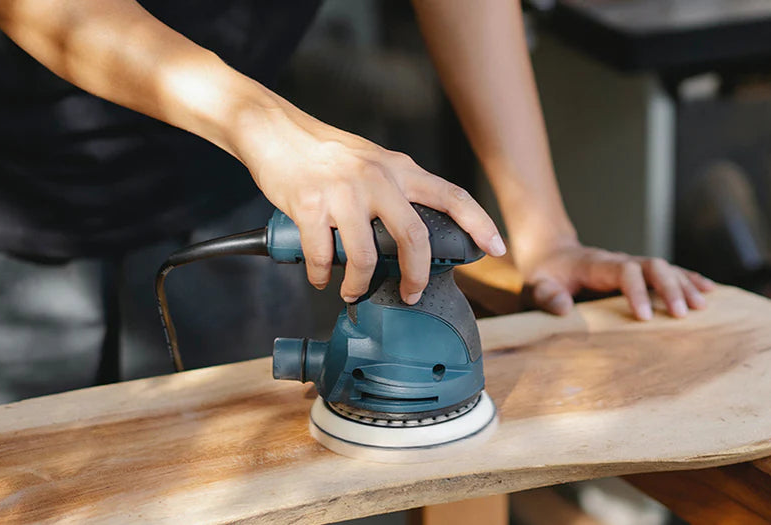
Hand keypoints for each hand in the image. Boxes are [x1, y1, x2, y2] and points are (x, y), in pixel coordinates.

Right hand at [237, 107, 506, 303]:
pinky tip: (320, 277)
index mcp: (399, 169)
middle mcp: (377, 178)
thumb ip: (396, 190)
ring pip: (364, 257)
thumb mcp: (372, 161)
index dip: (479, 223)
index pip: (452, 196)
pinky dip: (321, 275)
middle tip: (411, 294)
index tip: (497, 248)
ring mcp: (343, 192)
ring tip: (352, 291)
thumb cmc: (324, 152)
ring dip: (358, 284)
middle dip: (415, 277)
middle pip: (413, 237)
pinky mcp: (310, 205)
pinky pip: (322, 255)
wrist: (274, 130)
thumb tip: (413, 235)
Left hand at [520, 243, 716, 319]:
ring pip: (665, 268)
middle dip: (669, 287)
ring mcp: (632, 264)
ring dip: (684, 285)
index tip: (644, 317)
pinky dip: (688, 280)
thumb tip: (563, 309)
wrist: (552, 256)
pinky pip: (668, 272)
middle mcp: (620, 260)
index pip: (624, 271)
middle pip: (652, 266)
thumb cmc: (546, 275)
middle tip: (682, 314)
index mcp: (597, 264)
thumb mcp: (537, 286)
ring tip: (701, 306)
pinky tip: (708, 290)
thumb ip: (547, 296)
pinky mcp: (640, 272)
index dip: (636, 291)